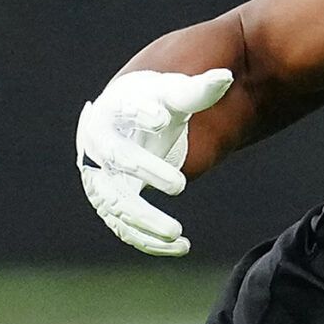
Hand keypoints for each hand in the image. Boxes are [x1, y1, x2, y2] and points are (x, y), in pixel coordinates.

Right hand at [75, 69, 231, 255]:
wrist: (129, 122)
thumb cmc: (154, 102)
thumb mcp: (174, 93)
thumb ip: (198, 89)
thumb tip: (225, 77)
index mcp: (111, 111)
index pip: (126, 110)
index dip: (141, 113)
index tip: (161, 117)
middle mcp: (98, 145)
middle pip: (117, 160)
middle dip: (146, 170)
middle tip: (180, 183)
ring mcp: (100, 178)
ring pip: (116, 203)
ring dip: (144, 221)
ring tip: (177, 233)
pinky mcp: (111, 204)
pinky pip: (124, 227)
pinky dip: (148, 240)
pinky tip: (182, 246)